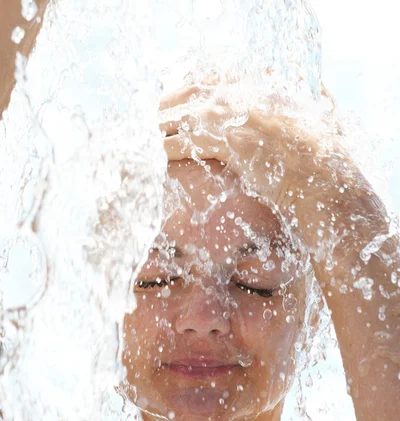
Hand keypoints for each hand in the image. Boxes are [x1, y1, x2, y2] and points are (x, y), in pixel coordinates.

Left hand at [160, 82, 345, 209]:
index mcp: (252, 86)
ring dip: (160, 130)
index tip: (181, 99)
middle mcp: (233, 96)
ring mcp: (221, 117)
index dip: (191, 91)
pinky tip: (159, 159)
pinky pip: (175, 145)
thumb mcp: (317, 113)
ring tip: (152, 140)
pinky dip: (164, 151)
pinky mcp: (213, 143)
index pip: (210, 80)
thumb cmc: (319, 148)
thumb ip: (312, 98)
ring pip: (174, 118)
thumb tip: (321, 90)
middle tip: (157, 121)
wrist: (314, 168)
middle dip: (168, 108)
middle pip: (184, 94)